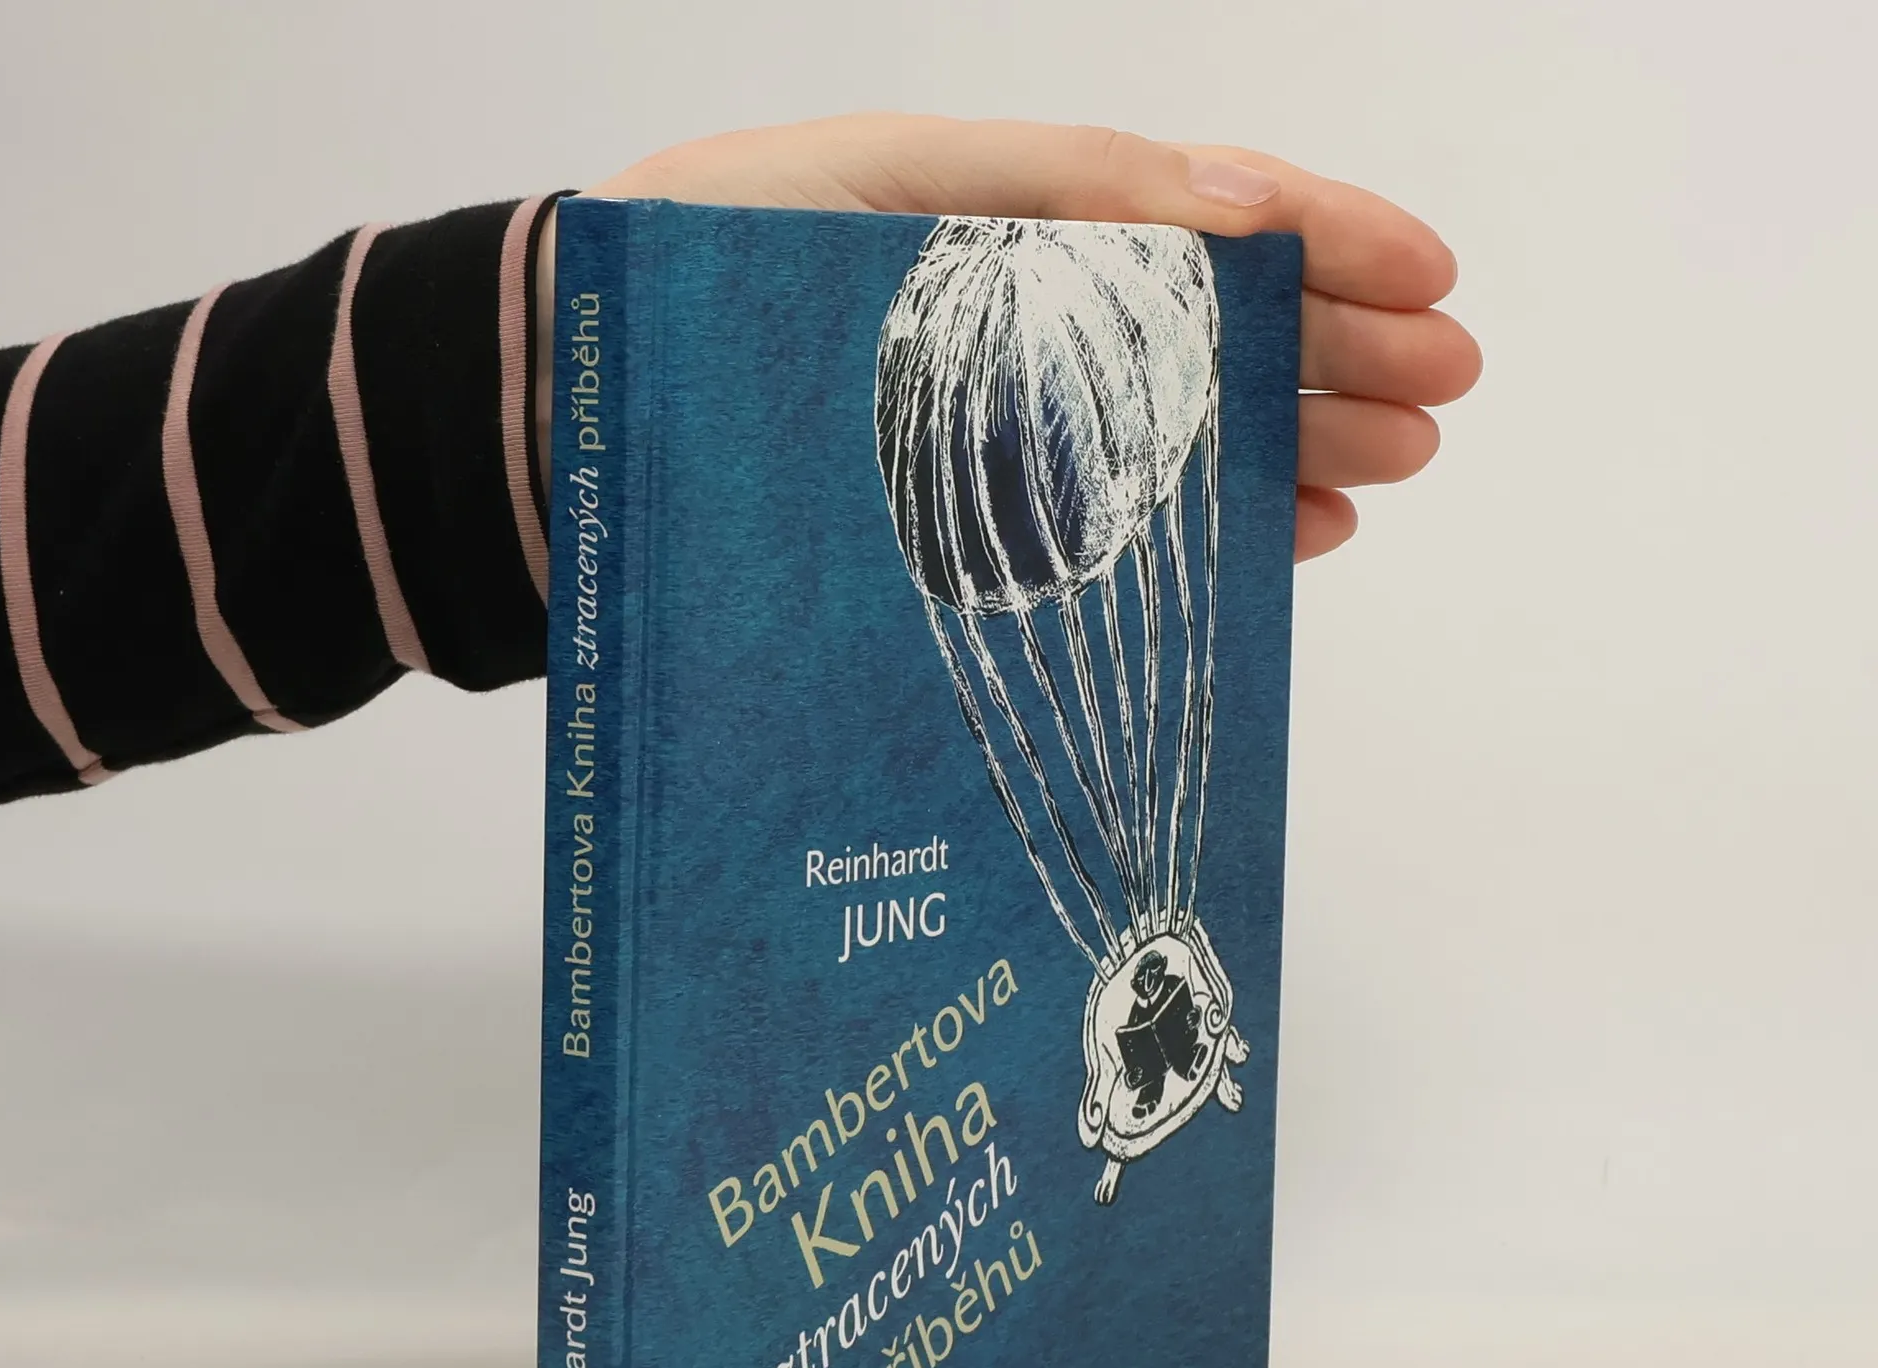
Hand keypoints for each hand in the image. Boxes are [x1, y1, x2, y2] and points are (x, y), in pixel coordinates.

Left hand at [583, 114, 1480, 562]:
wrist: (566, 419)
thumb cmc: (698, 285)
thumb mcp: (876, 194)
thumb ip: (1049, 192)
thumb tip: (1230, 209)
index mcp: (1003, 220)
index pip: (1195, 217)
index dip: (1320, 240)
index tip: (1427, 278)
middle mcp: (1014, 324)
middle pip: (1206, 329)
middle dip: (1334, 354)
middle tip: (1440, 401)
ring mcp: (993, 430)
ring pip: (1175, 429)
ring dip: (1292, 445)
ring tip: (1388, 471)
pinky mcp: (958, 529)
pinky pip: (1109, 521)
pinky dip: (1202, 523)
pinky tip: (1287, 534)